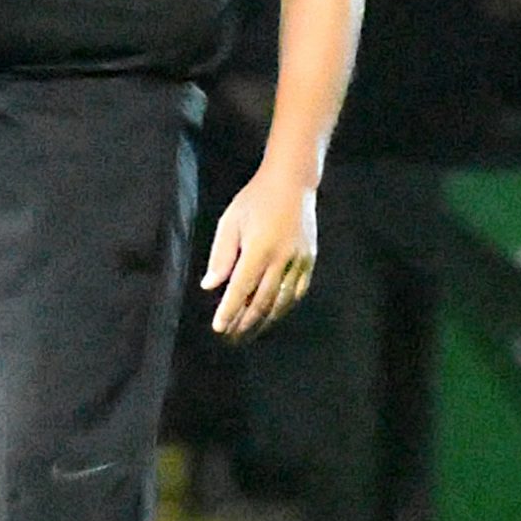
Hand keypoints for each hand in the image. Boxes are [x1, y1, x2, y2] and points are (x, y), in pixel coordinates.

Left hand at [201, 165, 317, 339]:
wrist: (292, 183)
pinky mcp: (309, 260)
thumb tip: (210, 285)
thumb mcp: (230, 222)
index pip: (241, 288)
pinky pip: (297, 291)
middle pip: (262, 300)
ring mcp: (299, 261)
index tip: (219, 327)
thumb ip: (220, 255)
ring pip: (282, 300)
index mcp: (259, 249)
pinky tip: (272, 314)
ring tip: (248, 331)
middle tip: (231, 336)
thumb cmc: (254, 200)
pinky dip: (283, 306)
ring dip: (264, 319)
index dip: (229, 310)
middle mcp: (282, 258)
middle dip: (245, 321)